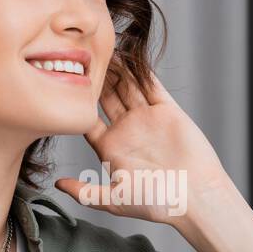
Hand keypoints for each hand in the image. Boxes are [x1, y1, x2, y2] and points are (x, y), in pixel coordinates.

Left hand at [53, 68, 232, 228]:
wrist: (194, 196)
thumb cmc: (156, 202)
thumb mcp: (114, 200)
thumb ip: (85, 192)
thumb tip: (57, 184)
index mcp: (111, 148)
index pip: (88, 120)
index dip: (77, 104)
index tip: (63, 85)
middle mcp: (127, 130)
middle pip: (105, 98)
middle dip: (94, 80)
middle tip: (79, 57)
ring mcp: (147, 118)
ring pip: (127, 87)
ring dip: (115, 69)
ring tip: (100, 48)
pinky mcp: (167, 110)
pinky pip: (151, 85)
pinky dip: (140, 70)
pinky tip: (128, 54)